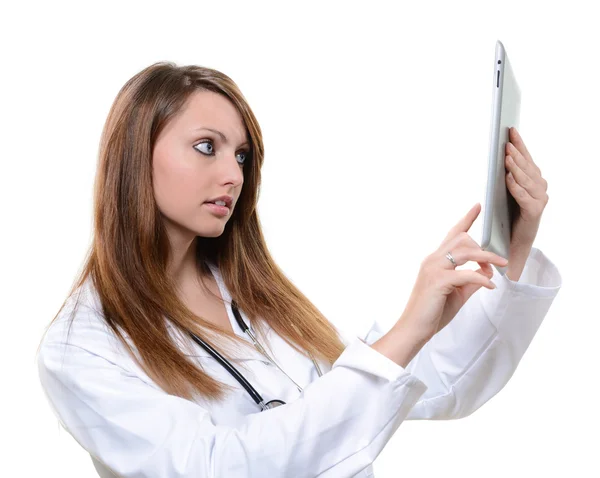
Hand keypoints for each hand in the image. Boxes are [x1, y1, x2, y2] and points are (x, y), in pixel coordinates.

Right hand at [399, 203, 507, 338]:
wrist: (414, 329)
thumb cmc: (433, 312)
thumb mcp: (457, 293)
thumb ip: (472, 280)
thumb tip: (488, 271)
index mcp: (435, 260)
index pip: (452, 234)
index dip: (467, 219)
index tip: (478, 206)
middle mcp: (432, 260)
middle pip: (461, 238)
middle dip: (483, 247)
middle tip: (498, 261)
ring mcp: (433, 269)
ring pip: (464, 250)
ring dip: (486, 257)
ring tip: (501, 266)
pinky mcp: (438, 281)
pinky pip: (466, 274)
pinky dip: (481, 279)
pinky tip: (490, 286)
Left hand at [505, 127, 548, 246]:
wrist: (512, 242)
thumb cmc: (508, 215)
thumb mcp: (507, 191)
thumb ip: (508, 175)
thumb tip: (500, 154)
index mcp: (534, 180)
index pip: (526, 158)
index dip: (520, 144)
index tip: (511, 130)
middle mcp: (540, 188)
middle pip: (527, 167)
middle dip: (517, 153)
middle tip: (507, 141)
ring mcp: (539, 200)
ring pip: (526, 180)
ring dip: (516, 168)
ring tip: (507, 157)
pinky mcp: (534, 212)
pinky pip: (523, 197)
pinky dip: (516, 187)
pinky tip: (508, 178)